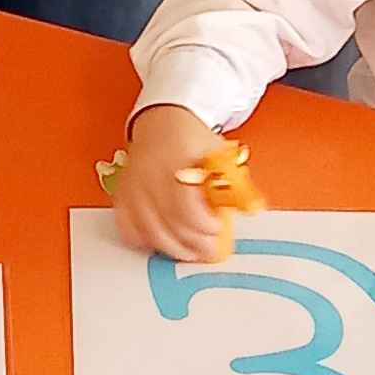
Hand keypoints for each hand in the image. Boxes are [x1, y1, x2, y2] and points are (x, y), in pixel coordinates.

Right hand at [113, 105, 229, 263]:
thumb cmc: (193, 140)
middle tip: (209, 250)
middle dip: (193, 243)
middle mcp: (150, 175)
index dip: (204, 226)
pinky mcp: (122, 195)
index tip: (217, 229)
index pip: (186, 207)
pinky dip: (145, 241)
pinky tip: (162, 242)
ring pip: (149, 232)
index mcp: (176, 161)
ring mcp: (133, 187)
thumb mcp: (220, 154)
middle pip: (169, 224)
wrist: (163, 122)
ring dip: (172, 249)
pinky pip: (129, 228)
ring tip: (190, 252)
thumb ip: (234, 182)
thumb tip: (252, 208)